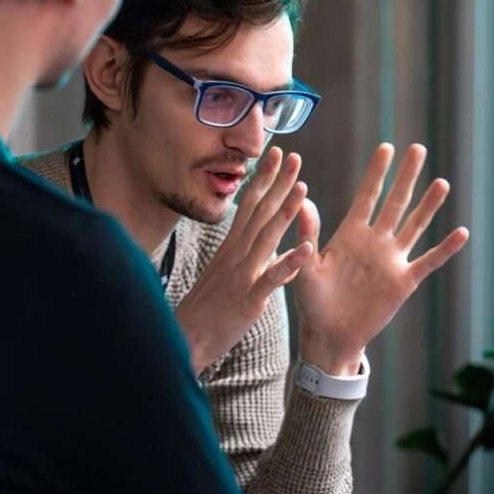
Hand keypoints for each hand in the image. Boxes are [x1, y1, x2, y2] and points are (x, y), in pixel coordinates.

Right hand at [176, 146, 312, 372]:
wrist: (186, 340)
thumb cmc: (205, 310)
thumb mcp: (223, 274)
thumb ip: (243, 255)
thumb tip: (261, 242)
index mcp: (230, 247)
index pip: (248, 204)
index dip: (263, 177)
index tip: (276, 153)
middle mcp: (235, 255)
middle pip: (259, 212)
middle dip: (277, 182)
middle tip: (293, 156)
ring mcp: (242, 276)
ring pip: (266, 238)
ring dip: (286, 212)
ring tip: (304, 188)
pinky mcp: (248, 300)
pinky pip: (272, 279)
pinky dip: (290, 264)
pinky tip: (308, 249)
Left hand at [294, 143, 469, 372]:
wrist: (328, 334)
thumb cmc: (312, 301)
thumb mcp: (305, 265)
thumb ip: (308, 234)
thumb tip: (302, 200)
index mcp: (349, 234)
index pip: (367, 196)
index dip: (377, 173)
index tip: (386, 148)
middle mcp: (374, 242)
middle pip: (395, 202)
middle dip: (406, 177)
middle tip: (417, 149)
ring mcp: (391, 260)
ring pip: (414, 226)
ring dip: (428, 205)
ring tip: (442, 182)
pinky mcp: (403, 282)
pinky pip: (428, 261)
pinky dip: (445, 249)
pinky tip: (461, 232)